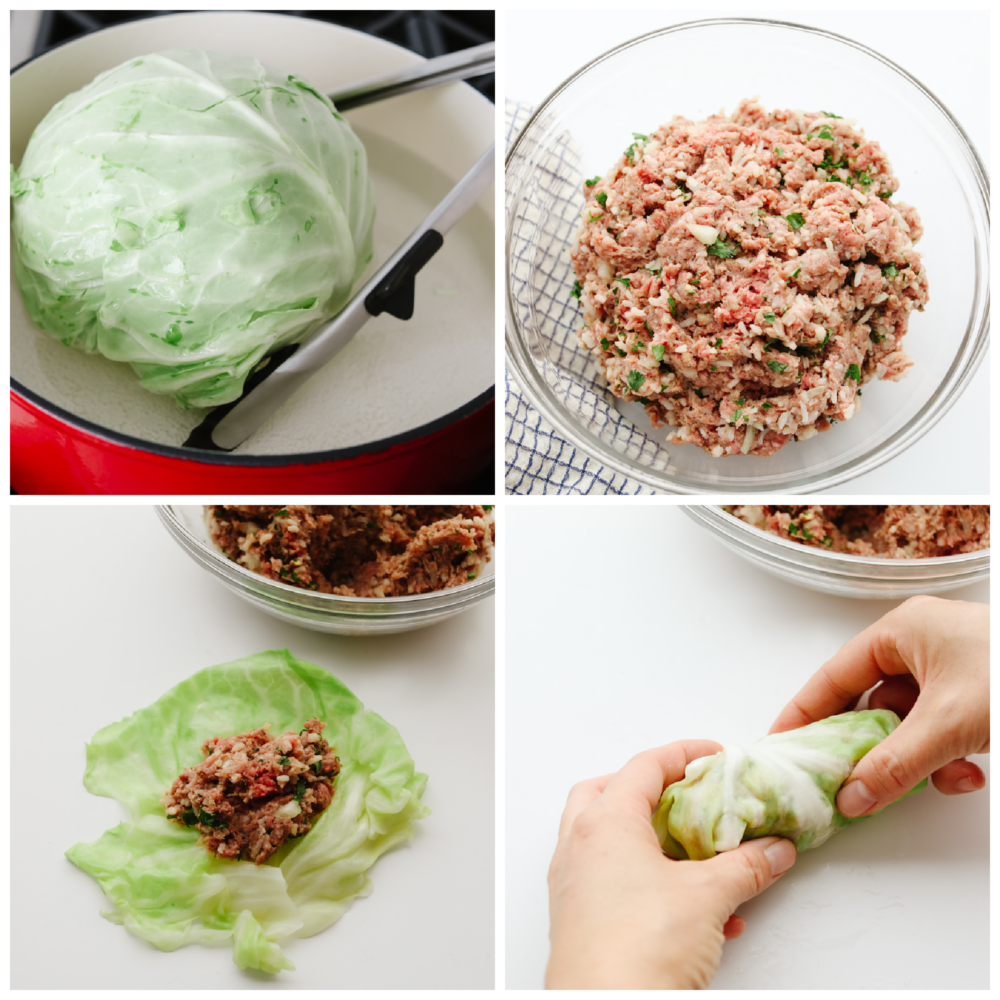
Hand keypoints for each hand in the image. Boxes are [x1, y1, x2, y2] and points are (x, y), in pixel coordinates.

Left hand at [546, 741, 796, 989]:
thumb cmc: (639, 947)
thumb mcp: (707, 897)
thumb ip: (746, 866)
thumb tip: (772, 851)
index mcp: (605, 821)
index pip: (644, 766)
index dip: (684, 755)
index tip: (713, 756)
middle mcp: (580, 844)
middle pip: (611, 792)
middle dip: (653, 791)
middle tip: (690, 796)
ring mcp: (573, 881)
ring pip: (610, 839)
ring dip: (654, 841)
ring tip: (698, 857)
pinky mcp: (578, 918)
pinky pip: (612, 881)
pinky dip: (648, 881)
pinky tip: (693, 912)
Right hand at [770, 595, 987, 817]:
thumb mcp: (949, 724)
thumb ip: (894, 764)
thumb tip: (851, 796)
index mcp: (904, 631)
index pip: (835, 674)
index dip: (806, 711)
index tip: (784, 744)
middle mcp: (924, 646)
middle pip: (872, 703)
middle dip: (868, 746)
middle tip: (845, 779)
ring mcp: (954, 672)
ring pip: (909, 724)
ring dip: (916, 759)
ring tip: (930, 779)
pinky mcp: (978, 697)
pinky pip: (942, 732)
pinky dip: (948, 760)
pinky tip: (966, 775)